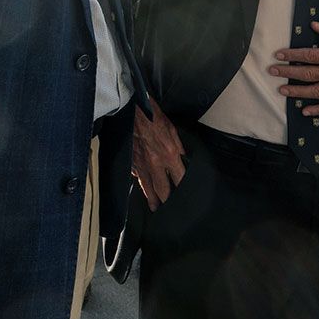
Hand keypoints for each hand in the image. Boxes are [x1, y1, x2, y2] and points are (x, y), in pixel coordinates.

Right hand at [132, 97, 185, 211]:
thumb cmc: (151, 115)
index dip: (184, 188)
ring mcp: (141, 165)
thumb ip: (177, 146)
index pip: (180, 179)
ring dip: (153, 200)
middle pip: (163, 190)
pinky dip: (140, 184)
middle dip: (168, 201)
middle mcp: (155, 164)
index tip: (187, 196)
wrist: (130, 109)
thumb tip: (182, 158)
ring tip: (155, 208)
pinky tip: (143, 190)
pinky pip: (136, 178)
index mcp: (169, 154)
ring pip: (148, 188)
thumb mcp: (170, 128)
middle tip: (171, 209)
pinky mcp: (130, 163)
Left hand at [268, 20, 318, 115]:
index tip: (279, 55)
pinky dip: (318, 111)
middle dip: (288, 73)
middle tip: (272, 71)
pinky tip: (305, 111)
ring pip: (316, 92)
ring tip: (282, 90)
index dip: (293, 55)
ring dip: (297, 92)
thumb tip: (313, 25)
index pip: (310, 56)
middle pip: (308, 74)